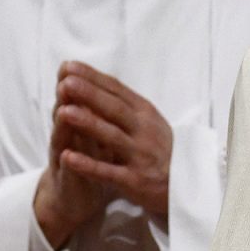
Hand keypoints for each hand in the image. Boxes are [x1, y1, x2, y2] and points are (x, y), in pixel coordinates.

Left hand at [33, 61, 172, 246]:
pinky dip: (88, 165)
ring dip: (87, 124)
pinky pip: (108, 172)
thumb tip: (91, 79)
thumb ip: (123, 103)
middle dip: (89, 94)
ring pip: (112, 137)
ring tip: (63, 112)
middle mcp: (145, 131)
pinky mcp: (135, 181)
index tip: (68, 66)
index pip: (117, 90)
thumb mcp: (148, 121)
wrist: (186, 184)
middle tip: (65, 82)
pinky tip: (67, 157)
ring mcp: (141, 156)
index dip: (92, 78)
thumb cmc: (158, 148)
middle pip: (114, 109)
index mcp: (145, 113)